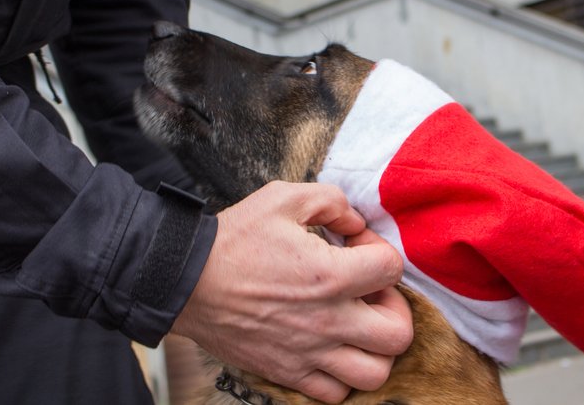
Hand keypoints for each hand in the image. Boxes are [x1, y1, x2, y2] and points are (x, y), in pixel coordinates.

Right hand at [171, 181, 412, 403]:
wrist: (185, 281)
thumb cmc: (233, 240)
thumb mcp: (283, 198)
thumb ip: (331, 201)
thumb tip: (356, 224)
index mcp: (330, 275)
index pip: (393, 269)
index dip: (381, 251)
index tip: (355, 247)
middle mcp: (327, 321)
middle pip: (398, 334)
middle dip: (394, 308)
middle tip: (369, 291)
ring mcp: (309, 353)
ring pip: (375, 373)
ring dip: (374, 347)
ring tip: (355, 323)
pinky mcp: (288, 372)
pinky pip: (335, 393)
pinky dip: (341, 374)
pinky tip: (330, 346)